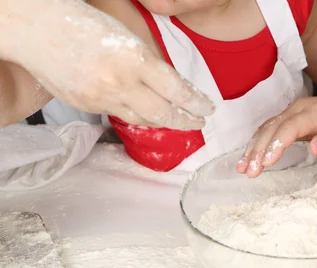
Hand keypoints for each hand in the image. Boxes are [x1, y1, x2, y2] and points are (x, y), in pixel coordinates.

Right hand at [1, 0, 213, 129]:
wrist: (36, 27)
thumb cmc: (84, 23)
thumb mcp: (128, 37)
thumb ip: (150, 63)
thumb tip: (172, 86)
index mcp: (136, 60)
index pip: (177, 91)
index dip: (196, 103)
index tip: (208, 108)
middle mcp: (121, 83)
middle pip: (163, 114)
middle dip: (186, 121)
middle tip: (198, 123)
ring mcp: (102, 98)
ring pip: (143, 120)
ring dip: (163, 122)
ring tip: (177, 121)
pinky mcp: (88, 106)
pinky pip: (119, 115)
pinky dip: (137, 115)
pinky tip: (146, 113)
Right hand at [236, 91, 316, 176]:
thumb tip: (314, 148)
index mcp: (315, 112)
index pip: (291, 127)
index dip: (278, 143)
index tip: (268, 162)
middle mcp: (297, 109)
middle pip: (273, 128)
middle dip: (260, 150)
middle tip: (251, 172)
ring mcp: (289, 112)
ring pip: (266, 129)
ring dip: (253, 149)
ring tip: (243, 169)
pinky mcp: (284, 118)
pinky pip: (266, 130)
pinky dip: (255, 145)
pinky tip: (247, 160)